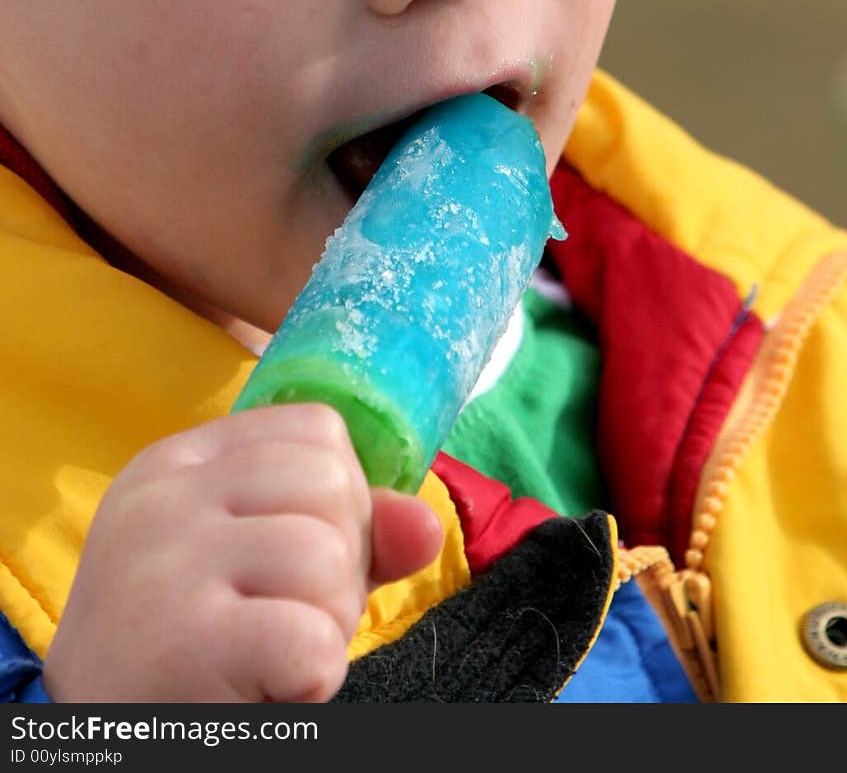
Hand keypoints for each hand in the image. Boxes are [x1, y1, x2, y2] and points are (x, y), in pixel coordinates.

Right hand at [42, 404, 442, 701]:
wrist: (96, 741)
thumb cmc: (190, 645)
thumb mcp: (257, 565)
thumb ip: (347, 531)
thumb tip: (425, 524)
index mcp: (179, 462)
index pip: (317, 428)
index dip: (343, 496)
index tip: (297, 559)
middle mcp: (165, 498)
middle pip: (331, 482)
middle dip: (345, 562)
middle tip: (289, 618)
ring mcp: (168, 564)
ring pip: (328, 558)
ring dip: (330, 624)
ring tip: (277, 657)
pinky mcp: (186, 644)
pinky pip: (312, 643)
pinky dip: (314, 681)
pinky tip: (268, 690)